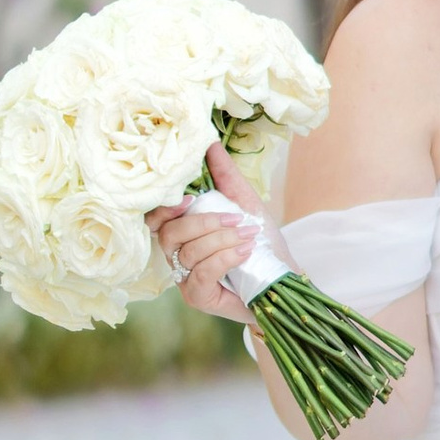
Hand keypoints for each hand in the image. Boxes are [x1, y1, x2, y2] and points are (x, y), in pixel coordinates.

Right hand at [146, 136, 264, 325]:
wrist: (284, 278)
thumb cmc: (262, 243)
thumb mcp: (245, 203)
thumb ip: (225, 175)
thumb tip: (209, 142)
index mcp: (183, 233)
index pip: (155, 219)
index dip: (165, 208)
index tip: (190, 198)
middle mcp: (177, 256)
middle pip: (169, 234)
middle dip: (205, 223)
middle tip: (237, 219)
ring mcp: (184, 280)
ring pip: (189, 252)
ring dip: (223, 240)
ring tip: (249, 236)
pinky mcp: (197, 297)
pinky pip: (201, 273)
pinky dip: (225, 258)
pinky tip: (245, 252)